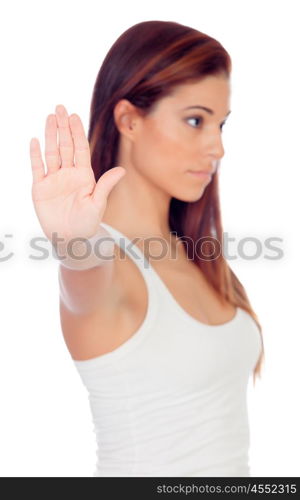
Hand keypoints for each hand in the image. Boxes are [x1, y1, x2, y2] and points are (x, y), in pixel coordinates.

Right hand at [29, 104, 125, 243]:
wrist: (71, 239)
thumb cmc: (88, 223)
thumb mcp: (98, 204)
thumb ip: (106, 185)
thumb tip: (122, 170)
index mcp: (84, 175)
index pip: (80, 148)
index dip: (77, 132)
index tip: (74, 116)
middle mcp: (69, 174)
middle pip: (65, 146)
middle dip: (63, 127)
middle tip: (60, 107)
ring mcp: (54, 180)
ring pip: (51, 153)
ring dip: (50, 135)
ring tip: (49, 117)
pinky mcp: (41, 188)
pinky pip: (37, 168)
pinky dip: (35, 155)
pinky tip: (35, 141)